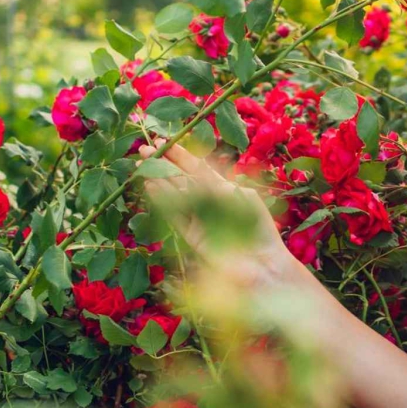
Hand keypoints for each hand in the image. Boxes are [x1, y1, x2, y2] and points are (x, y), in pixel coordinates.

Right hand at [139, 134, 294, 286]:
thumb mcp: (245, 199)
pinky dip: (161, 201)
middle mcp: (207, 203)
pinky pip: (173, 215)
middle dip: (163, 164)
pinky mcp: (191, 236)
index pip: (197, 169)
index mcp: (222, 190)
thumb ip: (221, 186)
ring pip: (173, 196)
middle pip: (180, 180)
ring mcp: (198, 220)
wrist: (264, 264)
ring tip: (142, 166)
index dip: (180, 155)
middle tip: (145, 151)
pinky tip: (150, 186)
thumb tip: (200, 175)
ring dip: (157, 180)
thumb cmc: (260, 229)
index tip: (164, 143)